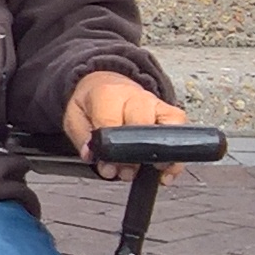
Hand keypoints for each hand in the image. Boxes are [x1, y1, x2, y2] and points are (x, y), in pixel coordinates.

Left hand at [64, 70, 191, 165]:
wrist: (105, 83)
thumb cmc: (92, 102)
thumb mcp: (75, 117)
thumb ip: (82, 137)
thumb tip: (91, 154)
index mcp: (108, 95)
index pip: (112, 123)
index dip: (110, 150)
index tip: (106, 164)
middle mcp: (135, 97)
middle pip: (142, 127)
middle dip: (134, 157)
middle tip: (124, 171)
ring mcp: (155, 104)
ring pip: (168, 127)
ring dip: (162, 156)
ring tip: (152, 171)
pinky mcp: (169, 112)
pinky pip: (180, 131)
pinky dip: (176, 154)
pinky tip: (166, 170)